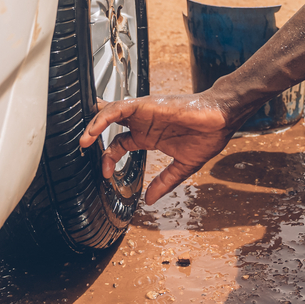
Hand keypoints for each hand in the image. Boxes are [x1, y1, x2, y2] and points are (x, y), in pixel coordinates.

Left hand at [79, 92, 235, 204]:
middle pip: (109, 125)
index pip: (120, 144)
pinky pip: (119, 107)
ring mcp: (145, 112)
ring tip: (83, 141)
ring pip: (110, 113)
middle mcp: (144, 123)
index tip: (105, 174)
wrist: (222, 118)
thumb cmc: (208, 136)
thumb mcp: (183, 166)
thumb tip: (150, 200)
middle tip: (81, 150)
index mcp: (150, 136)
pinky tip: (95, 129)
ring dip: (93, 125)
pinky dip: (104, 117)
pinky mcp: (147, 104)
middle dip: (93, 136)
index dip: (109, 158)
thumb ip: (165, 181)